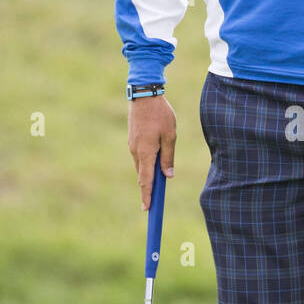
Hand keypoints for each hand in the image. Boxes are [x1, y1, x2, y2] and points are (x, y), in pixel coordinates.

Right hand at [128, 95, 176, 210]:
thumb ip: (168, 156)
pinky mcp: (133, 140)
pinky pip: (140, 157)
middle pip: (142, 176)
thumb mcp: (170, 135)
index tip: (147, 209)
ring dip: (148, 176)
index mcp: (145, 152)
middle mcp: (136, 151)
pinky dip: (146, 165)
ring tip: (156, 186)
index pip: (145, 180)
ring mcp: (132, 146)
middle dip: (147, 190)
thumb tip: (167, 175)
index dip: (147, 195)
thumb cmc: (160, 114)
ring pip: (141, 166)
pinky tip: (154, 165)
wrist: (143, 95)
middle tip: (153, 204)